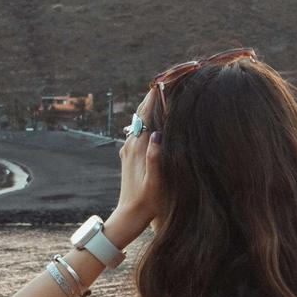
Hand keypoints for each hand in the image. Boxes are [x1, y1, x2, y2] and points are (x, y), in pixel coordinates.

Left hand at [110, 89, 160, 243]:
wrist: (129, 216)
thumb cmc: (146, 202)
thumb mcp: (154, 182)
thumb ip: (155, 158)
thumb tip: (157, 135)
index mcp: (138, 148)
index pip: (146, 114)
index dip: (154, 97)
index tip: (164, 81)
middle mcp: (131, 144)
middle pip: (141, 113)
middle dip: (153, 97)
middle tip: (167, 80)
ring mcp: (129, 149)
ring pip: (140, 121)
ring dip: (151, 107)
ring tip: (164, 93)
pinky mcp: (129, 155)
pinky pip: (139, 131)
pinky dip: (148, 119)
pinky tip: (157, 118)